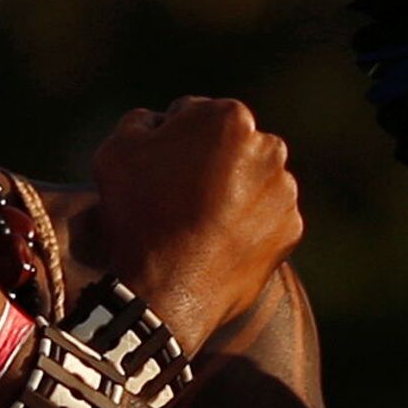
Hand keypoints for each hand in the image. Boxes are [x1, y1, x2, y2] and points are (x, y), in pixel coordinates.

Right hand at [91, 97, 302, 354]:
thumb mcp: (116, 149)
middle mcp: (269, 147)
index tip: (160, 168)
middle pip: (232, 146)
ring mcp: (285, 191)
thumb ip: (143, 120)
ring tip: (198, 222)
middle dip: (210, 162)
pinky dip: (248, 225)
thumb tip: (161, 121)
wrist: (163, 292)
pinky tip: (217, 241)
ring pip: (253, 181)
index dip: (173, 140)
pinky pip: (266, 217)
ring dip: (233, 192)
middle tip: (178, 196)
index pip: (197, 115)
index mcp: (230, 117)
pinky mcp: (291, 229)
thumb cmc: (137, 215)